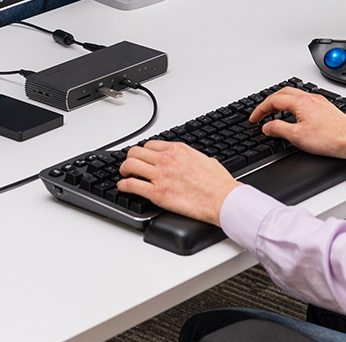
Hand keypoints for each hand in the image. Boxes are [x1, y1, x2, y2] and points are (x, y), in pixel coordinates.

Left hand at [117, 140, 240, 225]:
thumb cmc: (218, 183)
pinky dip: (123, 186)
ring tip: (124, 175)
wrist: (222, 199)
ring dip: (124, 170)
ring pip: (130, 166)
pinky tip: (123, 188)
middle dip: (130, 159)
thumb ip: (194, 158)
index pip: (150, 145)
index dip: (143, 152)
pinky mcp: (157, 193)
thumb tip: (194, 161)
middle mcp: (166, 159)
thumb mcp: (207, 160)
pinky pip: (132, 185)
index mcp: (178, 150)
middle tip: (129, 166)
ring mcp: (160, 176)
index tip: (142, 158)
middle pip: (136, 152)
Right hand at [248, 87, 345, 160]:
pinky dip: (292, 105)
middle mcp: (309, 98)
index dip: (260, 109)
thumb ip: (278, 129)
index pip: (273, 100)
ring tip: (274, 114)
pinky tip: (294, 116)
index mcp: (300, 102)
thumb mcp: (297, 136)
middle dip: (269, 103)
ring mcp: (318, 102)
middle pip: (283, 93)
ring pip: (294, 95)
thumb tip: (266, 126)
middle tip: (261, 114)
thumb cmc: (329, 138)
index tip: (254, 118)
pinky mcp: (325, 108)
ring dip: (281, 102)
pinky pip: (303, 101)